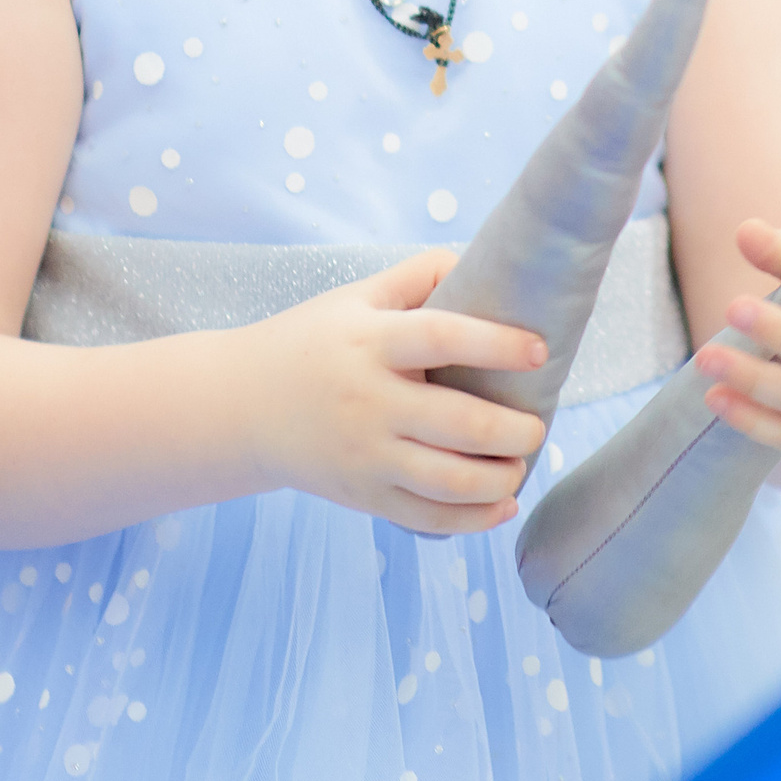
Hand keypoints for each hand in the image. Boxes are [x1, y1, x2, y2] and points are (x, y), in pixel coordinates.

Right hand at [241, 249, 549, 533]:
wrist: (241, 405)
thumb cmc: (311, 343)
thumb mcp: (355, 299)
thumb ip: (417, 277)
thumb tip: (479, 260)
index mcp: (370, 343)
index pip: (442, 337)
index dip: (496, 344)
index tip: (539, 350)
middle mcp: (368, 401)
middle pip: (457, 423)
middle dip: (513, 431)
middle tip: (537, 425)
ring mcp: (364, 454)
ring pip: (448, 481)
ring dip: (500, 479)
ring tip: (519, 464)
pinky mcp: (362, 494)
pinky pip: (426, 517)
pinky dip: (473, 519)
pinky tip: (502, 504)